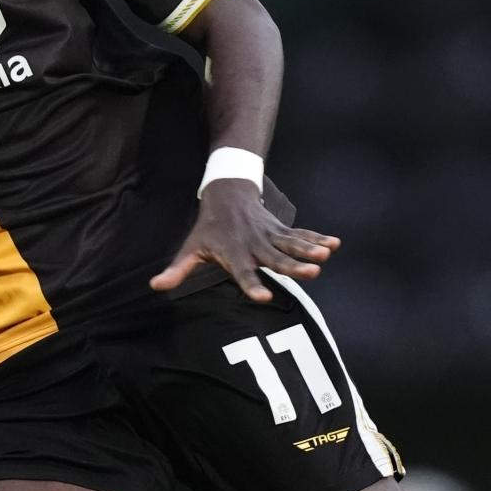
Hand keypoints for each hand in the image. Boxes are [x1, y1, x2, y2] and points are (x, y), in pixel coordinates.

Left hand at [150, 180, 339, 301]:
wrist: (227, 192)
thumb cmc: (208, 229)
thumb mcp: (191, 248)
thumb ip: (177, 270)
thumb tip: (155, 286)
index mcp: (233, 253)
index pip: (242, 272)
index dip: (252, 285)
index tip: (264, 298)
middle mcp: (254, 245)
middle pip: (275, 258)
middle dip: (293, 266)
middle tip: (311, 273)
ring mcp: (270, 235)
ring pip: (291, 244)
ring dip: (309, 249)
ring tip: (326, 255)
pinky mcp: (281, 229)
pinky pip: (301, 234)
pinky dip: (317, 237)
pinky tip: (335, 243)